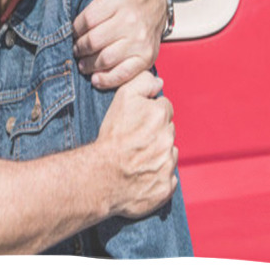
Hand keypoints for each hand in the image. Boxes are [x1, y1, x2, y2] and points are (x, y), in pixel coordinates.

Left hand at [72, 0, 165, 88]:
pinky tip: (96, 78)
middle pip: (93, 41)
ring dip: (88, 64)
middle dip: (79, 47)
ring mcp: (140, 41)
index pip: (88, 19)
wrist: (161, 0)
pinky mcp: (147, 56)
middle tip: (75, 47)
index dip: (75, 27)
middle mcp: (132, 20)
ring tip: (82, 61)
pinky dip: (107, 80)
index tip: (73, 30)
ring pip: (105, 59)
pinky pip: (123, 73)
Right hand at [95, 71, 177, 218]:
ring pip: (169, 154)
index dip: (150, 113)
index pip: (164, 108)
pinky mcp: (165, 187)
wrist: (101, 175)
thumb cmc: (111, 135)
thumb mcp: (122, 97)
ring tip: (136, 158)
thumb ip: (143, 82)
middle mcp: (169, 140)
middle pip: (167, 130)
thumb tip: (159, 82)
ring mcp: (168, 165)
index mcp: (161, 116)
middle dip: (156, 132)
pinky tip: (141, 175)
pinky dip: (157, 176)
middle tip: (135, 140)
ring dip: (158, 154)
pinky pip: (167, 178)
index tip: (137, 122)